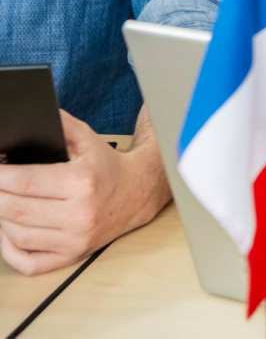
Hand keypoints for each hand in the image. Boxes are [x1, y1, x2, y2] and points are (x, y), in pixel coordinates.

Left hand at [0, 110, 169, 274]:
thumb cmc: (107, 165)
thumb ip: (59, 124)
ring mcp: (74, 239)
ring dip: (0, 219)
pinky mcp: (72, 256)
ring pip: (17, 235)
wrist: (136, 192)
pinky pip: (28, 262)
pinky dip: (9, 250)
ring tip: (2, 201)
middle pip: (14, 210)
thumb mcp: (88, 138)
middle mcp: (79, 214)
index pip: (25, 181)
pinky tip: (7, 231)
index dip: (0, 175)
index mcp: (82, 181)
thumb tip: (30, 117)